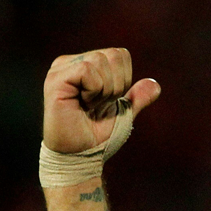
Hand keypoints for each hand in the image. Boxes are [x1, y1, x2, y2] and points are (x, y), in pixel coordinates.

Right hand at [42, 48, 160, 153]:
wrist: (80, 155)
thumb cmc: (96, 136)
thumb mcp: (123, 114)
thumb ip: (137, 98)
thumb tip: (155, 85)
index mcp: (85, 65)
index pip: (120, 54)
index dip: (124, 80)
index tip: (107, 101)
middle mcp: (70, 62)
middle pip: (113, 55)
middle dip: (116, 86)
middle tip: (98, 105)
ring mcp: (60, 70)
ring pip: (100, 60)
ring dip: (104, 90)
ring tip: (89, 106)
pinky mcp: (55, 80)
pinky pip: (86, 70)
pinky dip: (94, 90)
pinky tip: (82, 105)